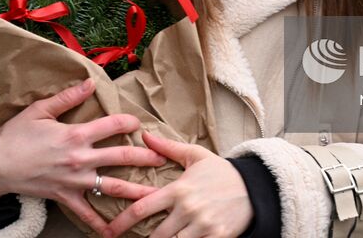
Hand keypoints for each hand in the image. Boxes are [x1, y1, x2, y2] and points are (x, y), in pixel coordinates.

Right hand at [0, 77, 166, 237]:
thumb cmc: (16, 135)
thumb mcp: (40, 110)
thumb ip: (68, 97)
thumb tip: (90, 82)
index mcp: (76, 134)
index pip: (112, 125)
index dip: (129, 121)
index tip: (139, 123)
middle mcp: (80, 158)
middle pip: (121, 156)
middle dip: (145, 156)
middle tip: (163, 157)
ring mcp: (74, 180)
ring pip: (112, 186)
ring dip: (135, 190)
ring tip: (155, 195)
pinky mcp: (65, 197)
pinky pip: (86, 213)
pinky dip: (100, 224)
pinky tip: (114, 232)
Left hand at [105, 131, 252, 237]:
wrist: (254, 187)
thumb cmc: (221, 172)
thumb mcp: (195, 156)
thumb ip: (168, 147)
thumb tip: (145, 135)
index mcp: (179, 189)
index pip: (141, 208)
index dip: (121, 223)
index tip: (108, 231)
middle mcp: (188, 209)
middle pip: (154, 235)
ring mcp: (203, 226)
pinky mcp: (217, 237)